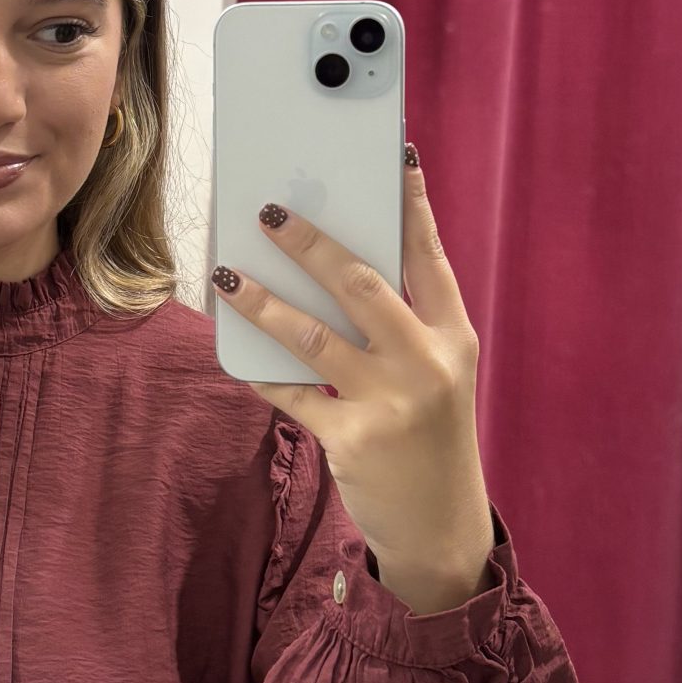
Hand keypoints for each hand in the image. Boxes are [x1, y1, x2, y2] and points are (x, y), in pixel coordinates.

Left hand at [211, 145, 495, 614]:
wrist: (441, 525)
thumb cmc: (431, 435)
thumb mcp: (438, 373)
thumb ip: (402, 323)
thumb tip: (336, 267)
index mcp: (452, 335)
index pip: (428, 255)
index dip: (411, 204)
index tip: (395, 157)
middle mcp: (427, 362)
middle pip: (361, 282)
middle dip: (312, 242)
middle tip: (270, 211)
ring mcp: (390, 401)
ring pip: (313, 334)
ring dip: (264, 301)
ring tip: (229, 275)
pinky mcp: (352, 438)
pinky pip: (291, 393)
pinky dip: (260, 371)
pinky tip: (235, 351)